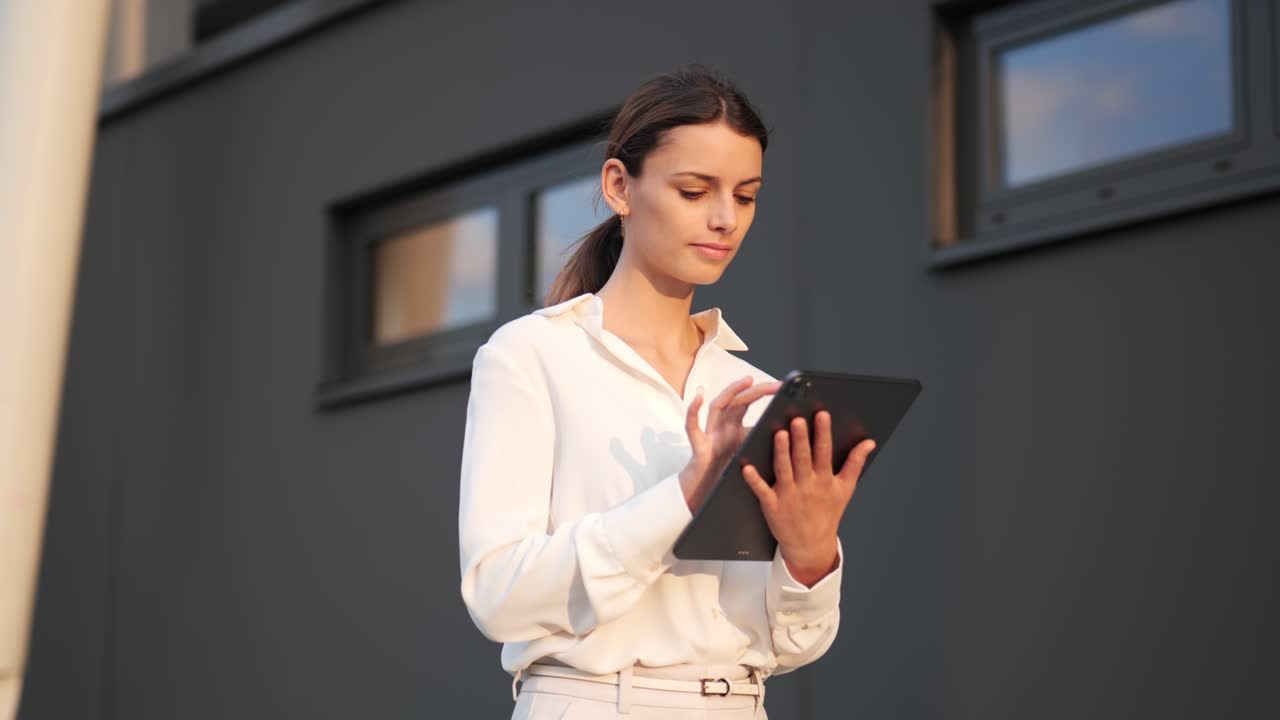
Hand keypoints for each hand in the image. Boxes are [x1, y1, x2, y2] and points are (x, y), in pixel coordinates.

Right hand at [679, 376, 781, 512]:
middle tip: (775, 384)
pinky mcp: (698, 445)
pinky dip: (693, 411)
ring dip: (731, 392)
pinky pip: (692, 426)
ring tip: (746, 381)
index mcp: (734, 426)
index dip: (763, 391)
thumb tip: (787, 434)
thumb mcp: (747, 453)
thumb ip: (759, 441)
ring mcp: (709, 433)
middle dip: (755, 390)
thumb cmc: (724, 472)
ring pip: (717, 406)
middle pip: (737, 401)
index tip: (782, 385)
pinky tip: (699, 398)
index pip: (747, 402)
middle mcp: (722, 425)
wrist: (704, 492)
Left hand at [741, 411, 875, 586]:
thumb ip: (855, 463)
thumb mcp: (845, 489)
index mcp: (824, 480)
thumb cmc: (827, 513)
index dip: (823, 433)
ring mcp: (788, 496)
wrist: (811, 545)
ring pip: (784, 470)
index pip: (824, 452)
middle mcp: (806, 486)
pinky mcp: (772, 506)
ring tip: (778, 433)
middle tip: (797, 419)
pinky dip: (754, 480)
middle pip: (803, 459)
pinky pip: (762, 491)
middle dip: (800, 439)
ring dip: (781, 453)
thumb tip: (869, 442)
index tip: (821, 414)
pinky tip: (747, 467)